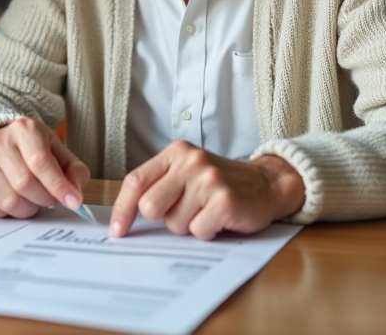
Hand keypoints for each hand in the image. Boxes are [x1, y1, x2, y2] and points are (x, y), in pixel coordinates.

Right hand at [0, 117, 89, 218]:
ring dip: (30, 209)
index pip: (40, 162)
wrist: (1, 144)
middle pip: (25, 184)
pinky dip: (13, 213)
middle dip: (45, 199)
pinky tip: (18, 200)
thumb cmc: (34, 149)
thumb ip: (73, 170)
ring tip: (35, 199)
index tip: (74, 202)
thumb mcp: (58, 151)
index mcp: (24, 130)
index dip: (59, 186)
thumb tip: (75, 192)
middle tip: (52, 199)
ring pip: (10, 201)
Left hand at [109, 142, 304, 240]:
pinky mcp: (224, 200)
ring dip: (189, 226)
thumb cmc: (220, 183)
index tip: (117, 231)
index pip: (136, 181)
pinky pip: (198, 232)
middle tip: (186, 212)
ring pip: (175, 224)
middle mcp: (190, 162)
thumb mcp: (187, 173)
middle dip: (165, 219)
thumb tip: (125, 220)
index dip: (122, 209)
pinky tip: (220, 219)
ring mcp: (208, 180)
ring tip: (207, 212)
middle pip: (150, 206)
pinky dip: (207, 232)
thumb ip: (159, 186)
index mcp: (176, 153)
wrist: (267, 183)